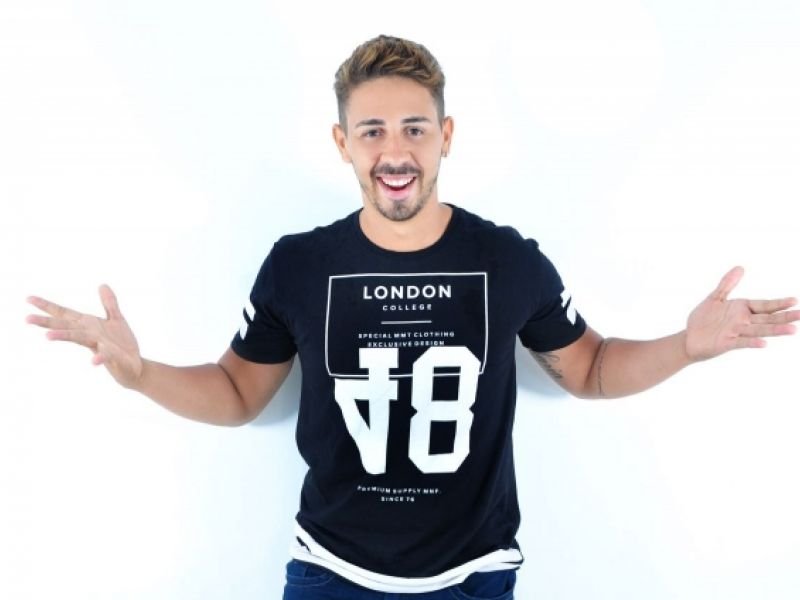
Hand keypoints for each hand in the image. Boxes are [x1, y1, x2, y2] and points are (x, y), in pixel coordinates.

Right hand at [26, 285, 143, 388]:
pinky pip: (105, 356)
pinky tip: (93, 361)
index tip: (28, 298)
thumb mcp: (117, 319)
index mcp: (89, 325)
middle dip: (47, 322)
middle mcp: (90, 335)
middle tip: (26, 318)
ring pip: (80, 339)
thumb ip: (109, 303)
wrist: (136, 367)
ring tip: (48, 336)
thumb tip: (102, 284)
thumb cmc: (122, 345)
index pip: (65, 314)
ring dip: (64, 336)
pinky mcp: (113, 358)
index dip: (47, 306)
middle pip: (66, 326)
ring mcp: (100, 346)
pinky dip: (99, 358)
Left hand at [685, 266, 798, 361]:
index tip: (795, 300)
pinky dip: (752, 342)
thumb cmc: (702, 319)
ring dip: (775, 330)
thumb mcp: (715, 298)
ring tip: (792, 329)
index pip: (764, 306)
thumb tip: (740, 267)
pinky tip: (764, 343)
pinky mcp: (726, 343)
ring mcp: (736, 333)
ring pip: (759, 330)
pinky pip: (741, 342)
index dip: (778, 303)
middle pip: (767, 319)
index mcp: (742, 310)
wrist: (688, 338)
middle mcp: (742, 322)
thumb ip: (727, 284)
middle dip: (784, 317)